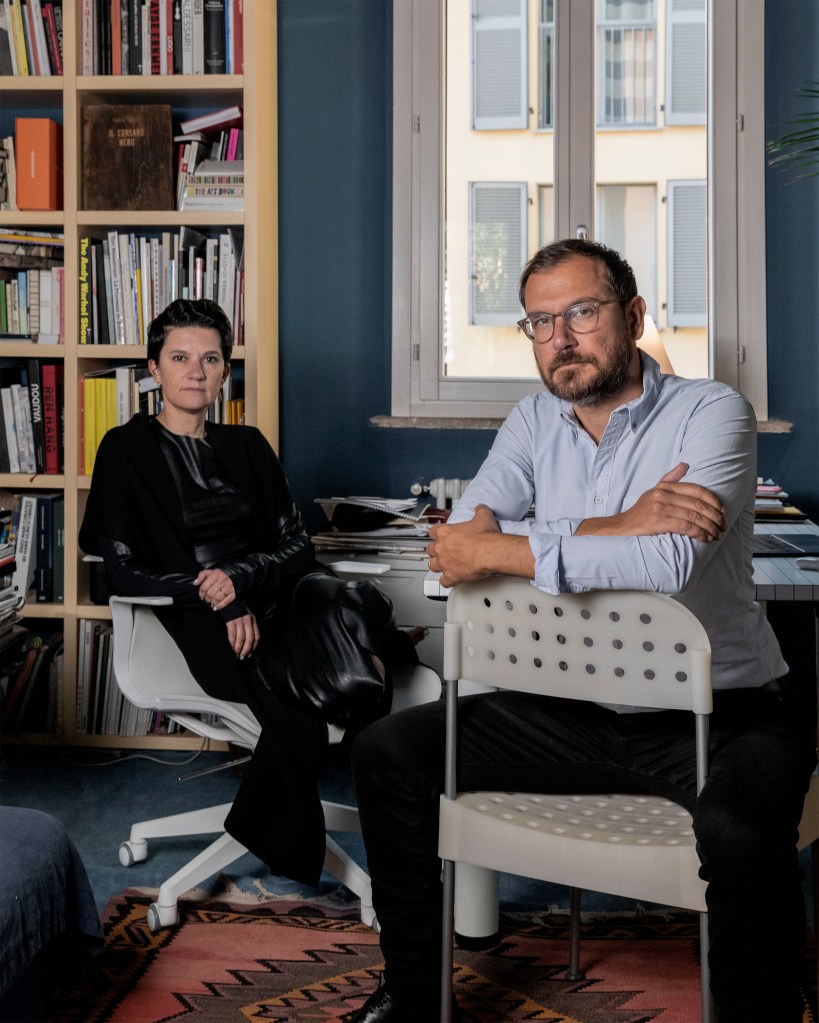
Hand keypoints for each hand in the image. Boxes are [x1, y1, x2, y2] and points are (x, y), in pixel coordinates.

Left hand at [194, 567, 234, 609]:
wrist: (235, 578)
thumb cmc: (219, 576)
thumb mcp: (210, 572)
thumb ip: (202, 575)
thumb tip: (195, 583)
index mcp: (216, 574)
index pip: (204, 587)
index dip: (201, 593)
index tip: (201, 596)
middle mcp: (223, 580)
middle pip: (210, 593)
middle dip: (207, 599)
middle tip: (206, 600)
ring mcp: (229, 587)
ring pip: (217, 598)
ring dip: (212, 603)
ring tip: (211, 603)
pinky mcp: (233, 594)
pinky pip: (225, 602)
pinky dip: (219, 606)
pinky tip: (215, 608)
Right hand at [226, 612, 259, 658]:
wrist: (229, 601)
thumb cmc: (238, 610)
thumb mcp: (247, 617)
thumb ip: (250, 627)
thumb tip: (249, 642)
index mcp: (253, 620)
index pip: (257, 637)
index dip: (254, 647)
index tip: (250, 654)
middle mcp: (247, 621)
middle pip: (250, 639)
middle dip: (246, 650)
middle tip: (243, 657)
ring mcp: (239, 621)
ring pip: (241, 639)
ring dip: (239, 649)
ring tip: (237, 654)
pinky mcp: (230, 622)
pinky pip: (232, 635)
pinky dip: (232, 643)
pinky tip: (231, 647)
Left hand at [428, 504, 531, 586]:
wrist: (490, 552)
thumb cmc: (485, 537)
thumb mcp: (483, 516)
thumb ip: (479, 510)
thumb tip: (480, 508)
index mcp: (445, 532)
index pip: (432, 532)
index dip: (437, 534)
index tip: (440, 536)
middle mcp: (441, 548)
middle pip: (430, 549)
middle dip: (435, 550)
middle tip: (443, 551)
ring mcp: (444, 563)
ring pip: (432, 566)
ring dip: (437, 566)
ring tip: (443, 565)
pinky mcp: (451, 576)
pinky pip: (443, 582)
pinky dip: (447, 581)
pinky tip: (450, 580)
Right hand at [576, 462, 725, 541]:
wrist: (621, 527)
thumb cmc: (641, 511)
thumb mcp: (654, 491)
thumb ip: (670, 479)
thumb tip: (685, 464)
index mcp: (665, 487)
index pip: (696, 490)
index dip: (713, 500)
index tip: (722, 511)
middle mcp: (664, 495)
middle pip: (698, 504)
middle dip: (715, 517)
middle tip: (722, 526)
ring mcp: (661, 508)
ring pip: (694, 517)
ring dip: (709, 527)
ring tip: (716, 535)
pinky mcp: (658, 522)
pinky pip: (686, 527)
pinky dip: (699, 533)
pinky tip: (705, 538)